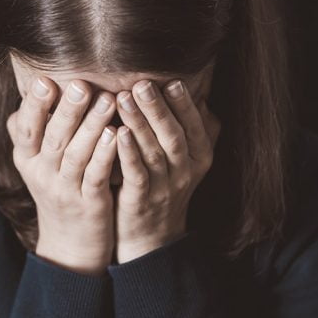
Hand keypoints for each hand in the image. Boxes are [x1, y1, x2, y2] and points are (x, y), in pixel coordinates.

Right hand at [6, 76, 118, 275]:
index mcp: (27, 159)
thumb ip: (33, 130)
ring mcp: (64, 190)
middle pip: (52, 138)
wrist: (69, 244)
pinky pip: (95, 176)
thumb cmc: (57, 189)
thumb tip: (28, 90)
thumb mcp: (36, 162)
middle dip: (66, 109)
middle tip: (81, 84)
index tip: (45, 79)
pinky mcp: (88, 204)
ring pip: (75, 155)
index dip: (34, 105)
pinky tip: (116, 135)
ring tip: (107, 101)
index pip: (26, 128)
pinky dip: (105, 155)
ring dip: (91, 127)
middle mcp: (41, 173)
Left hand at [112, 79, 220, 262]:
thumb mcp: (188, 159)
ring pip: (154, 152)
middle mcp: (186, 172)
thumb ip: (194, 129)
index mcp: (200, 157)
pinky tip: (117, 133)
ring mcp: (164, 188)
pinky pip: (136, 174)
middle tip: (141, 83)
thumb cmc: (165, 185)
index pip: (194, 126)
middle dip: (158, 108)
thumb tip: (200, 92)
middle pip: (174, 136)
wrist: (152, 237)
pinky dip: (127, 153)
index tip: (171, 80)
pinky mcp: (142, 201)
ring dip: (139, 124)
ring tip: (123, 98)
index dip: (183, 104)